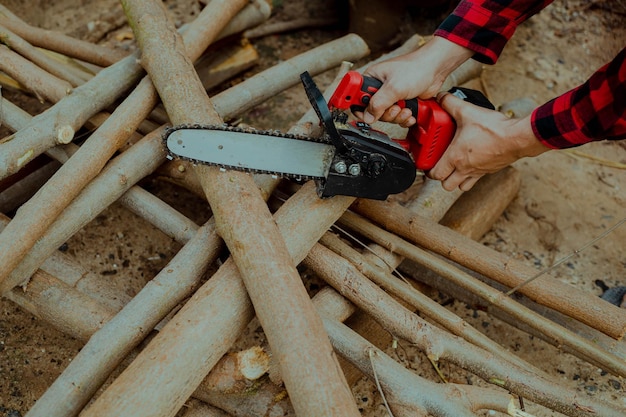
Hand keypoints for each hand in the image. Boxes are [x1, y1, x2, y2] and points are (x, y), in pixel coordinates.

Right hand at [355, 36, 473, 126]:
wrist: (435, 69)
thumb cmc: (416, 68)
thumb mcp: (393, 87)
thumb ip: (378, 103)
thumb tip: (367, 117)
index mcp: (372, 79)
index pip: (356, 97)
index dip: (357, 106)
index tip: (362, 113)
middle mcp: (379, 88)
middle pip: (372, 111)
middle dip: (385, 113)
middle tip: (394, 107)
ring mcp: (391, 96)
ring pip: (386, 116)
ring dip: (397, 116)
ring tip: (405, 108)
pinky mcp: (401, 102)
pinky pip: (397, 117)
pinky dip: (404, 118)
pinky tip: (410, 112)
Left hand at [429, 92, 550, 190]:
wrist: (517, 138)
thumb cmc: (493, 129)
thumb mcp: (467, 111)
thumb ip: (450, 103)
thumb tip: (441, 97)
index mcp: (456, 158)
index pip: (435, 174)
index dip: (428, 171)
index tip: (427, 163)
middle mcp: (465, 169)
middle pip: (447, 185)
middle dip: (441, 178)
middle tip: (440, 165)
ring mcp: (478, 172)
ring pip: (461, 186)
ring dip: (456, 179)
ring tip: (455, 166)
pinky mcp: (489, 170)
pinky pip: (476, 179)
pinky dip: (471, 175)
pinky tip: (472, 160)